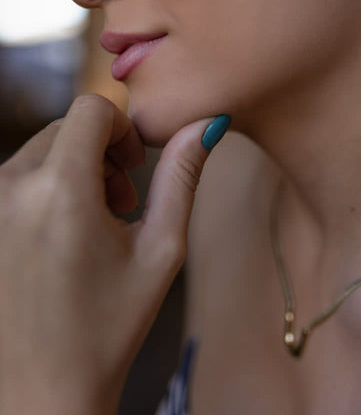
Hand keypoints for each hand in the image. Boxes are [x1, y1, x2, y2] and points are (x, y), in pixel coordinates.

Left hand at [0, 95, 223, 414]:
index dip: (122, 128)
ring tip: (95, 222)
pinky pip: (17, 178)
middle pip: (65, 128)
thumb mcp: (160, 250)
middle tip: (122, 201)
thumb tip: (205, 124)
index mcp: (59, 190)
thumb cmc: (108, 327)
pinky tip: (63, 235)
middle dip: (100, 152)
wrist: (43, 391)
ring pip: (40, 152)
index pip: (90, 109)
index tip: (135, 165)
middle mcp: (11, 188)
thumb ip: (183, 177)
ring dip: (72, 170)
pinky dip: (45, 189)